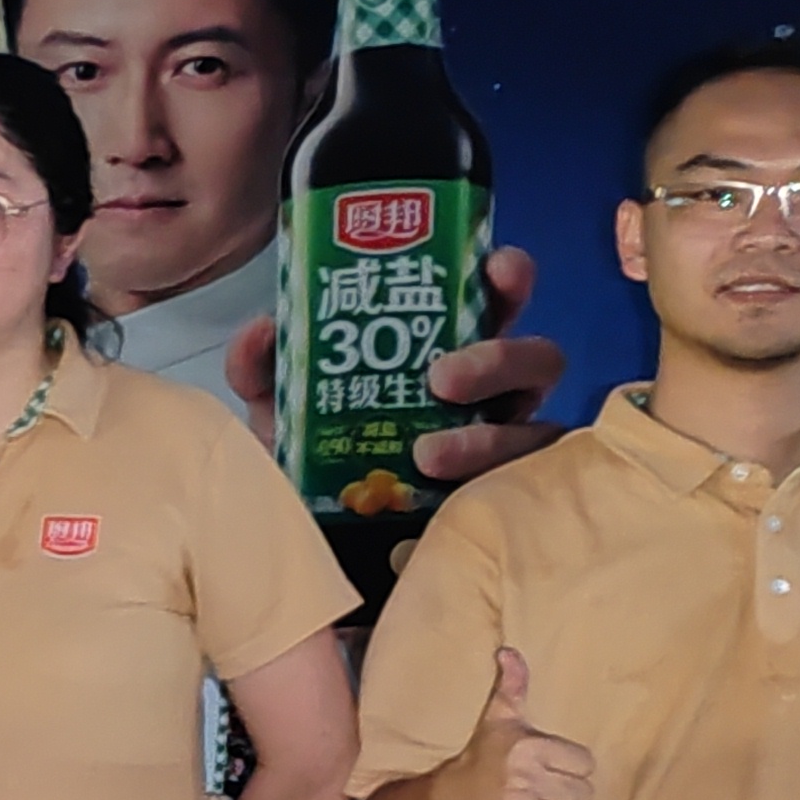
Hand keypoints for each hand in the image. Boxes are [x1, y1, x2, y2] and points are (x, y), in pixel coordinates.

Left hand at [224, 242, 566, 479]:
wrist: (311, 533)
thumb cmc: (314, 448)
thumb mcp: (279, 405)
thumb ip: (262, 366)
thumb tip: (265, 329)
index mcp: (451, 345)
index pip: (498, 297)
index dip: (508, 277)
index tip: (494, 266)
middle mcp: (491, 391)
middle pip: (537, 358)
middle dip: (501, 359)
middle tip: (442, 378)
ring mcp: (505, 446)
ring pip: (535, 429)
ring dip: (484, 438)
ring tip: (426, 455)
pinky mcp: (503, 500)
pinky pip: (524, 490)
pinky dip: (489, 487)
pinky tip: (452, 496)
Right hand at [424, 647, 594, 799]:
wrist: (448, 799)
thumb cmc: (481, 755)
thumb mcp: (497, 718)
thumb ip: (512, 685)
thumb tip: (509, 651)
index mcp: (527, 749)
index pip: (585, 764)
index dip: (571, 764)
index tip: (553, 763)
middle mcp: (525, 783)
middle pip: (584, 794)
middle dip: (570, 790)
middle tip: (550, 785)